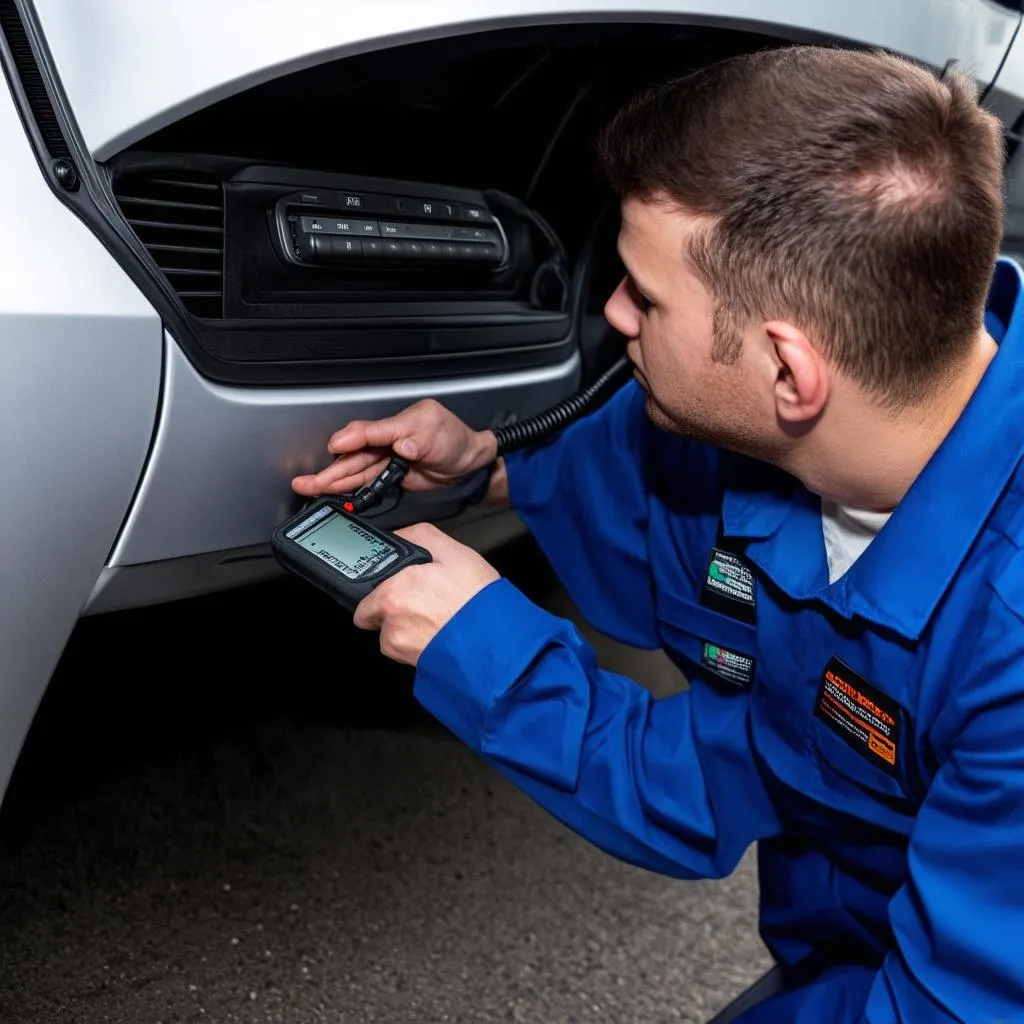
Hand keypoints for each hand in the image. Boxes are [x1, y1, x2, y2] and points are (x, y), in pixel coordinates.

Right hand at [292, 399, 495, 496]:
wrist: (469, 462)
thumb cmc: (457, 441)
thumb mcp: (439, 434)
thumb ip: (418, 440)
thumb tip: (402, 445)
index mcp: (401, 423)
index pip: (371, 431)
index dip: (352, 440)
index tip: (336, 446)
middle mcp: (390, 439)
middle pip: (355, 454)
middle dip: (332, 467)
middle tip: (309, 479)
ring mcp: (388, 457)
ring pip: (356, 470)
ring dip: (333, 479)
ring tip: (310, 487)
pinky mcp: (390, 474)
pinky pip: (366, 481)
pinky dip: (348, 487)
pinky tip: (332, 492)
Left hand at [353, 523, 499, 665]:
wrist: (496, 641)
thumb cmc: (477, 600)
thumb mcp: (453, 551)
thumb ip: (417, 537)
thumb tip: (399, 536)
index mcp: (393, 593)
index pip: (365, 593)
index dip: (384, 586)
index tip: (397, 586)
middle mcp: (390, 623)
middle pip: (377, 613)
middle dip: (395, 606)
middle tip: (423, 600)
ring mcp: (400, 646)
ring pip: (392, 632)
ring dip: (407, 625)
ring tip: (436, 616)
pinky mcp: (410, 663)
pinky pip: (405, 650)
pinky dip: (417, 643)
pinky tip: (438, 631)